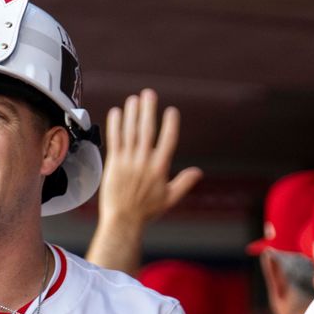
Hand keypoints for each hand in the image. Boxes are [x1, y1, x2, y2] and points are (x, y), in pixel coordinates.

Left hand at [98, 89, 201, 231]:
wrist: (123, 220)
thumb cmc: (146, 211)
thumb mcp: (170, 198)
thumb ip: (184, 183)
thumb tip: (199, 172)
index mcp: (160, 168)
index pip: (168, 140)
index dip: (170, 124)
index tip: (171, 111)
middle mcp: (144, 161)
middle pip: (147, 130)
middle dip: (148, 110)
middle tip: (149, 94)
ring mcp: (128, 161)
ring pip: (130, 132)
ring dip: (132, 113)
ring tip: (134, 99)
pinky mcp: (114, 163)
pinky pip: (114, 140)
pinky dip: (115, 125)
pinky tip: (116, 112)